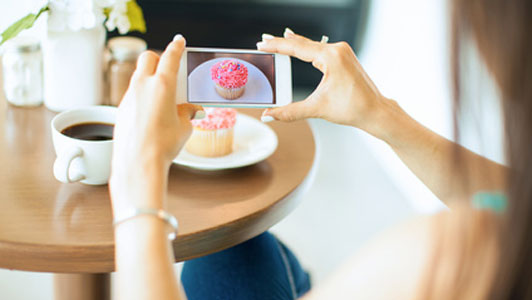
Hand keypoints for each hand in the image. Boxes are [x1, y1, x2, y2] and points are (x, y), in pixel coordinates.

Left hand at [110, 35, 202, 213]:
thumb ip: (187, 113)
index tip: (179, 41)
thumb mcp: (184, 128)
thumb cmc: (163, 145)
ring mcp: (129, 96)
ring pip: (138, 76)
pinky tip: (150, 111)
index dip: (176, 47)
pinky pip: (132, 94)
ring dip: (149, 78)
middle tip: (168, 66)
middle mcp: (143, 86)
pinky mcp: (121, 109)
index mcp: (162, 85)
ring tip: (162, 95)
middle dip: (158, 58)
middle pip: (147, 58)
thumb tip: (190, 110)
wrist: (138, 163)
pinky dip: (142, 95)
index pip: (169, 57)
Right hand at [258, 29, 390, 134]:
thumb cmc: (353, 108)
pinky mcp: (344, 56)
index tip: (262, 43)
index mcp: (331, 57)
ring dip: (295, 44)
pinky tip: (299, 45)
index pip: (297, 48)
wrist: (375, 111)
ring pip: (312, 45)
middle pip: (303, 43)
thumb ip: (290, 112)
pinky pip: (320, 49)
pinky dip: (307, 48)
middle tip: (264, 39)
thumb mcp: (317, 109)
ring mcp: (342, 52)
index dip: (277, 46)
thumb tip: (269, 116)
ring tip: (277, 41)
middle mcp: (337, 50)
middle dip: (283, 42)